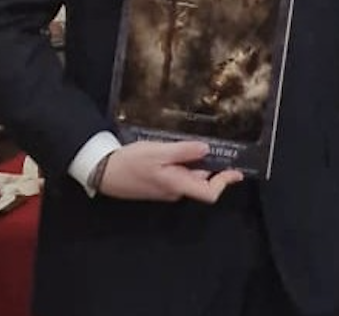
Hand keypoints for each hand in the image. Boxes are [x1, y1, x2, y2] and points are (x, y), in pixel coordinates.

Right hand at [97, 140, 243, 202]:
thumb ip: (183, 152)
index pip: (208, 193)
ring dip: (196, 164)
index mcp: (177, 185)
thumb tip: (207, 150)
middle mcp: (174, 191)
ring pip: (189, 178)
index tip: (236, 172)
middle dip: (211, 167)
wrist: (103, 171)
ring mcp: (166, 189)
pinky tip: (178, 150)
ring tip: (196, 144)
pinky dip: (184, 164)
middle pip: (201, 183)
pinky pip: (178, 176)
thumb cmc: (131, 162)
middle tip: (219, 148)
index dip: (224, 183)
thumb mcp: (159, 152)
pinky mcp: (158, 185)